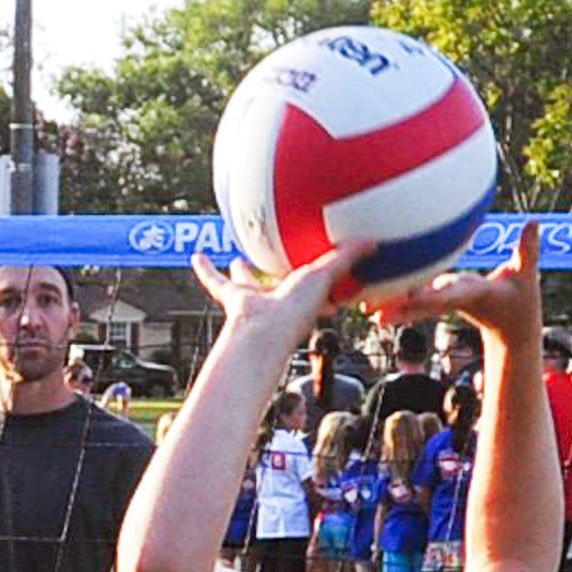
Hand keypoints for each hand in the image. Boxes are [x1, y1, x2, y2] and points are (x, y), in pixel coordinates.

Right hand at [190, 237, 367, 338]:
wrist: (266, 328)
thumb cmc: (297, 310)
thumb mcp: (326, 274)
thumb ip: (347, 257)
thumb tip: (374, 242)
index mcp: (300, 294)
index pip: (310, 280)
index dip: (316, 272)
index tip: (316, 265)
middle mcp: (275, 300)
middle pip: (276, 284)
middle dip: (279, 275)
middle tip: (278, 264)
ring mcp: (252, 301)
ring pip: (243, 283)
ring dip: (237, 272)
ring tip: (234, 260)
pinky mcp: (232, 299)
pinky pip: (215, 282)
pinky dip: (205, 270)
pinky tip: (198, 257)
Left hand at [375, 219, 543, 348]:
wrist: (510, 330)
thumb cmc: (521, 300)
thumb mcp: (527, 275)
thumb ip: (528, 249)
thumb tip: (535, 221)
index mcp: (470, 295)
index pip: (449, 296)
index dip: (429, 297)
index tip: (412, 298)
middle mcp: (451, 300)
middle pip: (421, 305)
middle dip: (398, 307)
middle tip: (371, 310)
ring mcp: (443, 302)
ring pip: (412, 304)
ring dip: (389, 304)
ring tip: (363, 306)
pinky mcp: (438, 300)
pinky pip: (414, 296)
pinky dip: (396, 295)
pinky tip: (374, 291)